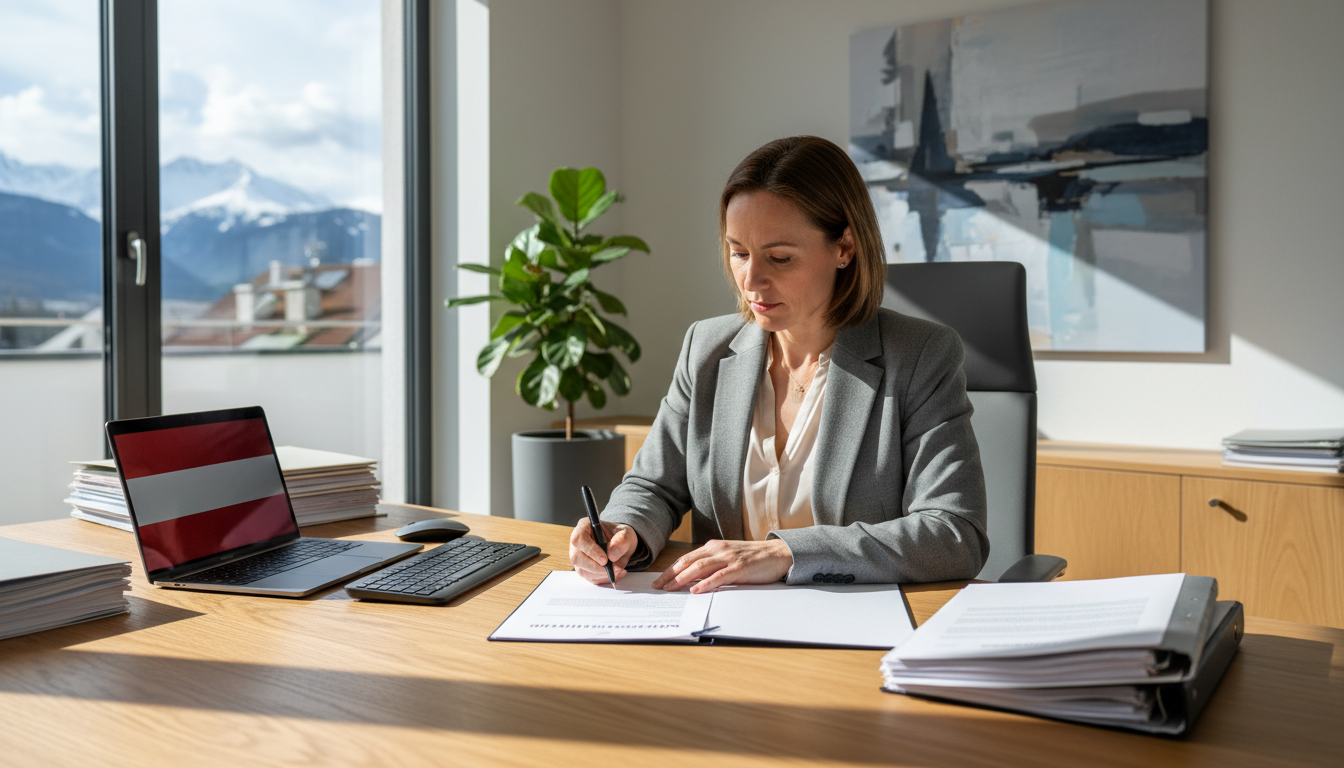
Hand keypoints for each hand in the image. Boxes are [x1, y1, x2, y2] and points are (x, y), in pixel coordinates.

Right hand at [569, 518, 638, 585]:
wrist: (621, 544)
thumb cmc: (620, 535)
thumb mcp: (626, 534)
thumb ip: (621, 541)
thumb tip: (612, 555)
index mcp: (584, 527)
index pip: (579, 539)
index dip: (591, 551)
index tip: (605, 560)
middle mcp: (578, 542)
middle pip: (577, 558)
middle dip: (596, 567)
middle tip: (613, 569)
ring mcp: (578, 556)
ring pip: (582, 570)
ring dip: (601, 575)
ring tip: (618, 571)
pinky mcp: (583, 568)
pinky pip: (589, 578)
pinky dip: (603, 579)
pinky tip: (615, 574)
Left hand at [652, 539, 792, 593]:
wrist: (778, 553)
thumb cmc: (753, 558)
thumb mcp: (729, 557)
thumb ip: (713, 565)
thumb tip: (693, 579)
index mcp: (714, 547)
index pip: (687, 558)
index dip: (671, 569)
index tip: (660, 580)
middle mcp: (718, 550)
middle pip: (688, 561)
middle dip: (671, 574)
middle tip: (658, 586)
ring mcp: (729, 558)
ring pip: (700, 567)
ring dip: (682, 578)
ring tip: (670, 588)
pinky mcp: (740, 568)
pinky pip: (719, 576)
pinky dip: (706, 583)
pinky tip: (696, 590)